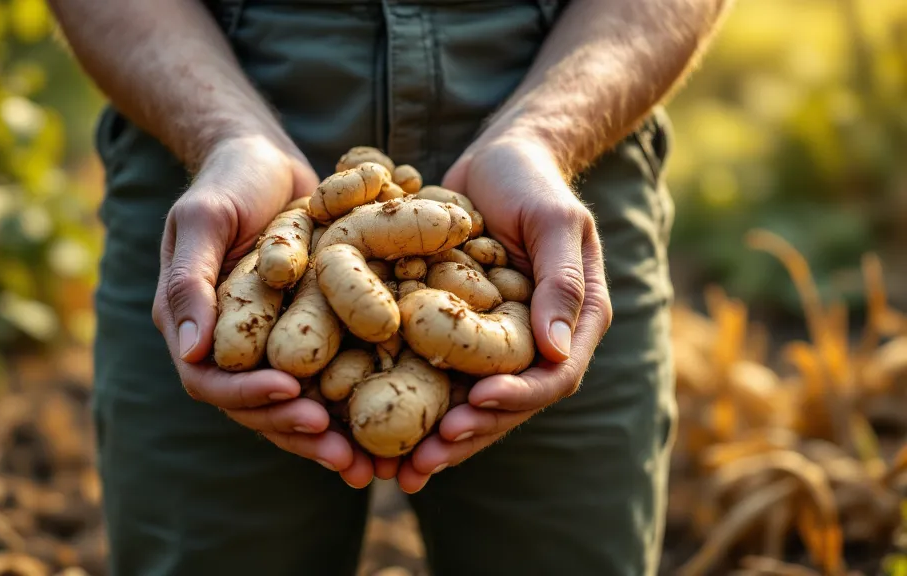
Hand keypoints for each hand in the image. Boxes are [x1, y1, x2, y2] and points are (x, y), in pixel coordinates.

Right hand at [151, 135, 375, 487]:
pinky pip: (331, 379)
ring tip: (376, 466)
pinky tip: (398, 426)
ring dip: (333, 438)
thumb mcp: (203, 220)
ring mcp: (271, 345)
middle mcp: (230, 348)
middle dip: (301, 434)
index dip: (252, 397)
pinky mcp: (309, 336)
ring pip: (298, 405)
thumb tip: (189, 353)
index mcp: (193, 329)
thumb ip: (190, 281)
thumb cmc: (227, 182)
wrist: (265, 160)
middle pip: (260, 409)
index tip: (296, 398)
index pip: (212, 383)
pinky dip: (357, 405)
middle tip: (348, 456)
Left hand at [394, 136, 612, 492]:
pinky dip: (407, 400)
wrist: (498, 157)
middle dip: (463, 436)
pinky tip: (370, 424)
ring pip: (465, 401)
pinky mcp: (454, 330)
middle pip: (504, 406)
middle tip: (420, 462)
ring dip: (432, 437)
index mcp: (572, 323)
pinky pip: (433, 373)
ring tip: (392, 468)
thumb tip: (557, 352)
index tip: (470, 408)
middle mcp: (533, 343)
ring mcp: (493, 341)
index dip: (513, 402)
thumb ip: (561, 283)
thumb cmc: (532, 180)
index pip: (551, 379)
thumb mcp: (554, 221)